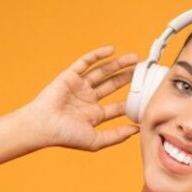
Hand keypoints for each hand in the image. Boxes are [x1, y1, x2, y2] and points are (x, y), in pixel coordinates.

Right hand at [16, 45, 140, 150]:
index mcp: (94, 115)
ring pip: (102, 72)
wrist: (44, 126)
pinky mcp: (70, 76)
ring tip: (133, 58)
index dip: (132, 100)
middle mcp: (87, 100)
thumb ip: (116, 136)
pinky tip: (111, 50)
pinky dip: (97, 55)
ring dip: (117, 64)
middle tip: (142, 70)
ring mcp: (79, 87)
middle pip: (112, 85)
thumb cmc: (66, 136)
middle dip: (127, 78)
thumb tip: (137, 130)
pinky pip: (85, 62)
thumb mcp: (96, 141)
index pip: (117, 106)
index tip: (147, 94)